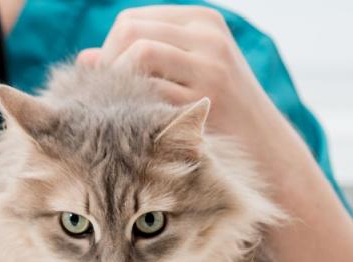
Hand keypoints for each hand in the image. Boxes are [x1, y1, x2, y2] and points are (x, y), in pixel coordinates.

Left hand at [76, 6, 274, 139]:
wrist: (267, 149)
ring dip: (119, 83)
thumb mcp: (188, 74)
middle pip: (131, 31)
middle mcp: (208, 34)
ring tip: (120, 111)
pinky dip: (135, 106)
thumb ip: (143, 62)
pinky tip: (135, 126)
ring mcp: (210, 62)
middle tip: (106, 100)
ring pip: (140, 53)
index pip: (132, 21)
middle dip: (109, 64)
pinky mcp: (209, 94)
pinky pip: (153, 90)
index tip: (107, 85)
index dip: (110, 51)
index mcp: (202, 21)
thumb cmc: (220, 113)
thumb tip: (86, 60)